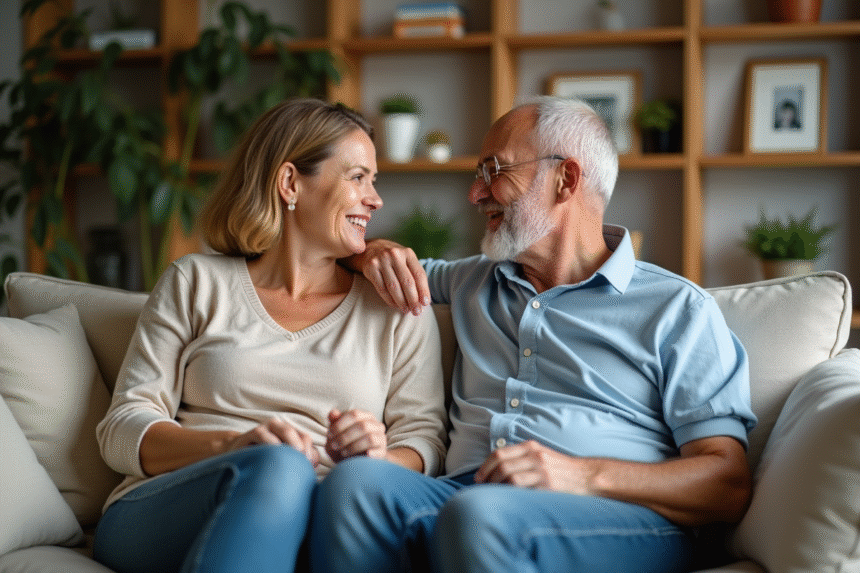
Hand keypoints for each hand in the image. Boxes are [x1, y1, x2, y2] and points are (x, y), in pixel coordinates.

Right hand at [226, 417, 318, 466]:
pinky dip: (271, 444)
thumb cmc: (264, 459)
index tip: (310, 467)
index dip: (310, 452)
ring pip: (286, 431)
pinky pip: (265, 435)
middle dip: (303, 449)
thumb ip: (300, 458)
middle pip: (299, 434)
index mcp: (290, 432)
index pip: (306, 438)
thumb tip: (314, 462)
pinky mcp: (253, 432)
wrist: (237, 455)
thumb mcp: (282, 458)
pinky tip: (273, 454)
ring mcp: (268, 427)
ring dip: (292, 445)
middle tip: (304, 463)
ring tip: (293, 458)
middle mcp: (281, 427)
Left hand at [326, 409, 387, 461]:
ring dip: (353, 446)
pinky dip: (370, 453)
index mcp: (365, 416)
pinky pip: (379, 450)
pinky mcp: (383, 451)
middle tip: (334, 445)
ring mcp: (381, 438)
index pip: (354, 414)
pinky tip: (363, 455)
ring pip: (369, 438)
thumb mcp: (337, 434)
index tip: (329, 435)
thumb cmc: (345, 444)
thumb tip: (333, 413)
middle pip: (362, 426)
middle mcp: (376, 425)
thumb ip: (334, 422)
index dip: (340, 424)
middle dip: (344, 436)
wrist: (357, 461)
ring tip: (343, 452)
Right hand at [360, 239, 430, 314]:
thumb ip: (414, 276)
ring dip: (401, 302)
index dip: (424, 290)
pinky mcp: (371, 267)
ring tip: (406, 310)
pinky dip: (389, 299)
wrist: (371, 249)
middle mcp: (395, 255)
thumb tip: (423, 300)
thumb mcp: (406, 261)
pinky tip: (394, 305)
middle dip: (413, 300)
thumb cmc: (394, 260)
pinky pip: (381, 288)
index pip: (419, 274)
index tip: (425, 303)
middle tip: (416, 311)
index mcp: (408, 253)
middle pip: (407, 282)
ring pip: (394, 287)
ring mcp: (382, 260)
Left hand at [474, 440, 592, 492]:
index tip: (478, 478)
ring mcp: (541, 470)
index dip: (485, 466)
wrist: (587, 477)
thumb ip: (521, 458)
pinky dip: (510, 493)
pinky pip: (521, 488)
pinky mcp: (547, 485)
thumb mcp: (541, 455)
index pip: (499, 454)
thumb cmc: (561, 469)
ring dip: (496, 487)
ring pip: (509, 476)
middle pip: (501, 465)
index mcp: (530, 447)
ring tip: (493, 495)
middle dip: (487, 478)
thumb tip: (495, 469)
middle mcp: (535, 456)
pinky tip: (507, 499)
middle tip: (482, 488)